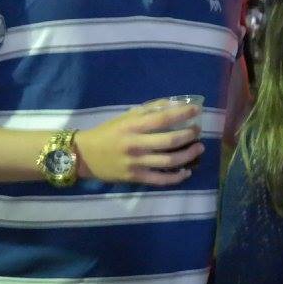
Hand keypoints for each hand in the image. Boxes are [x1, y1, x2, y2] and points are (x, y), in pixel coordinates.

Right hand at [73, 104, 203, 185]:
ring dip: (188, 155)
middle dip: (189, 135)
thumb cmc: (108, 133)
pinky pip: (160, 179)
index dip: (182, 114)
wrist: (84, 155)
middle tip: (198, 131)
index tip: (196, 110)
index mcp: (132, 126)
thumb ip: (149, 110)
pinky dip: (177, 177)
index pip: (162, 118)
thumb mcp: (125, 117)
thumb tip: (175, 104)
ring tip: (199, 148)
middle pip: (169, 140)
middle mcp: (135, 144)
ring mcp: (136, 163)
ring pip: (169, 161)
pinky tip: (186, 172)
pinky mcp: (135, 177)